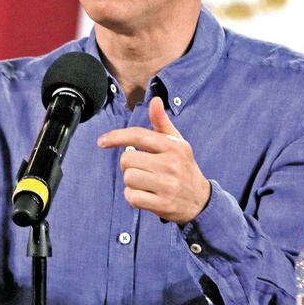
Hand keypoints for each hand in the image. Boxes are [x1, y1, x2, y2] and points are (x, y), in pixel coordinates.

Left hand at [97, 96, 210, 224]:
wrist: (201, 200)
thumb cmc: (183, 167)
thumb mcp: (177, 143)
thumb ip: (162, 122)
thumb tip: (155, 100)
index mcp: (173, 145)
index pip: (138, 135)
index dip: (116, 136)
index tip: (102, 141)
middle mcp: (171, 164)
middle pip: (127, 159)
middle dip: (128, 165)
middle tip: (141, 169)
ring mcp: (168, 185)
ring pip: (128, 178)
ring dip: (131, 182)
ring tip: (146, 183)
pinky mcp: (163, 204)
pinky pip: (133, 197)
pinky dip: (133, 197)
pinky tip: (146, 196)